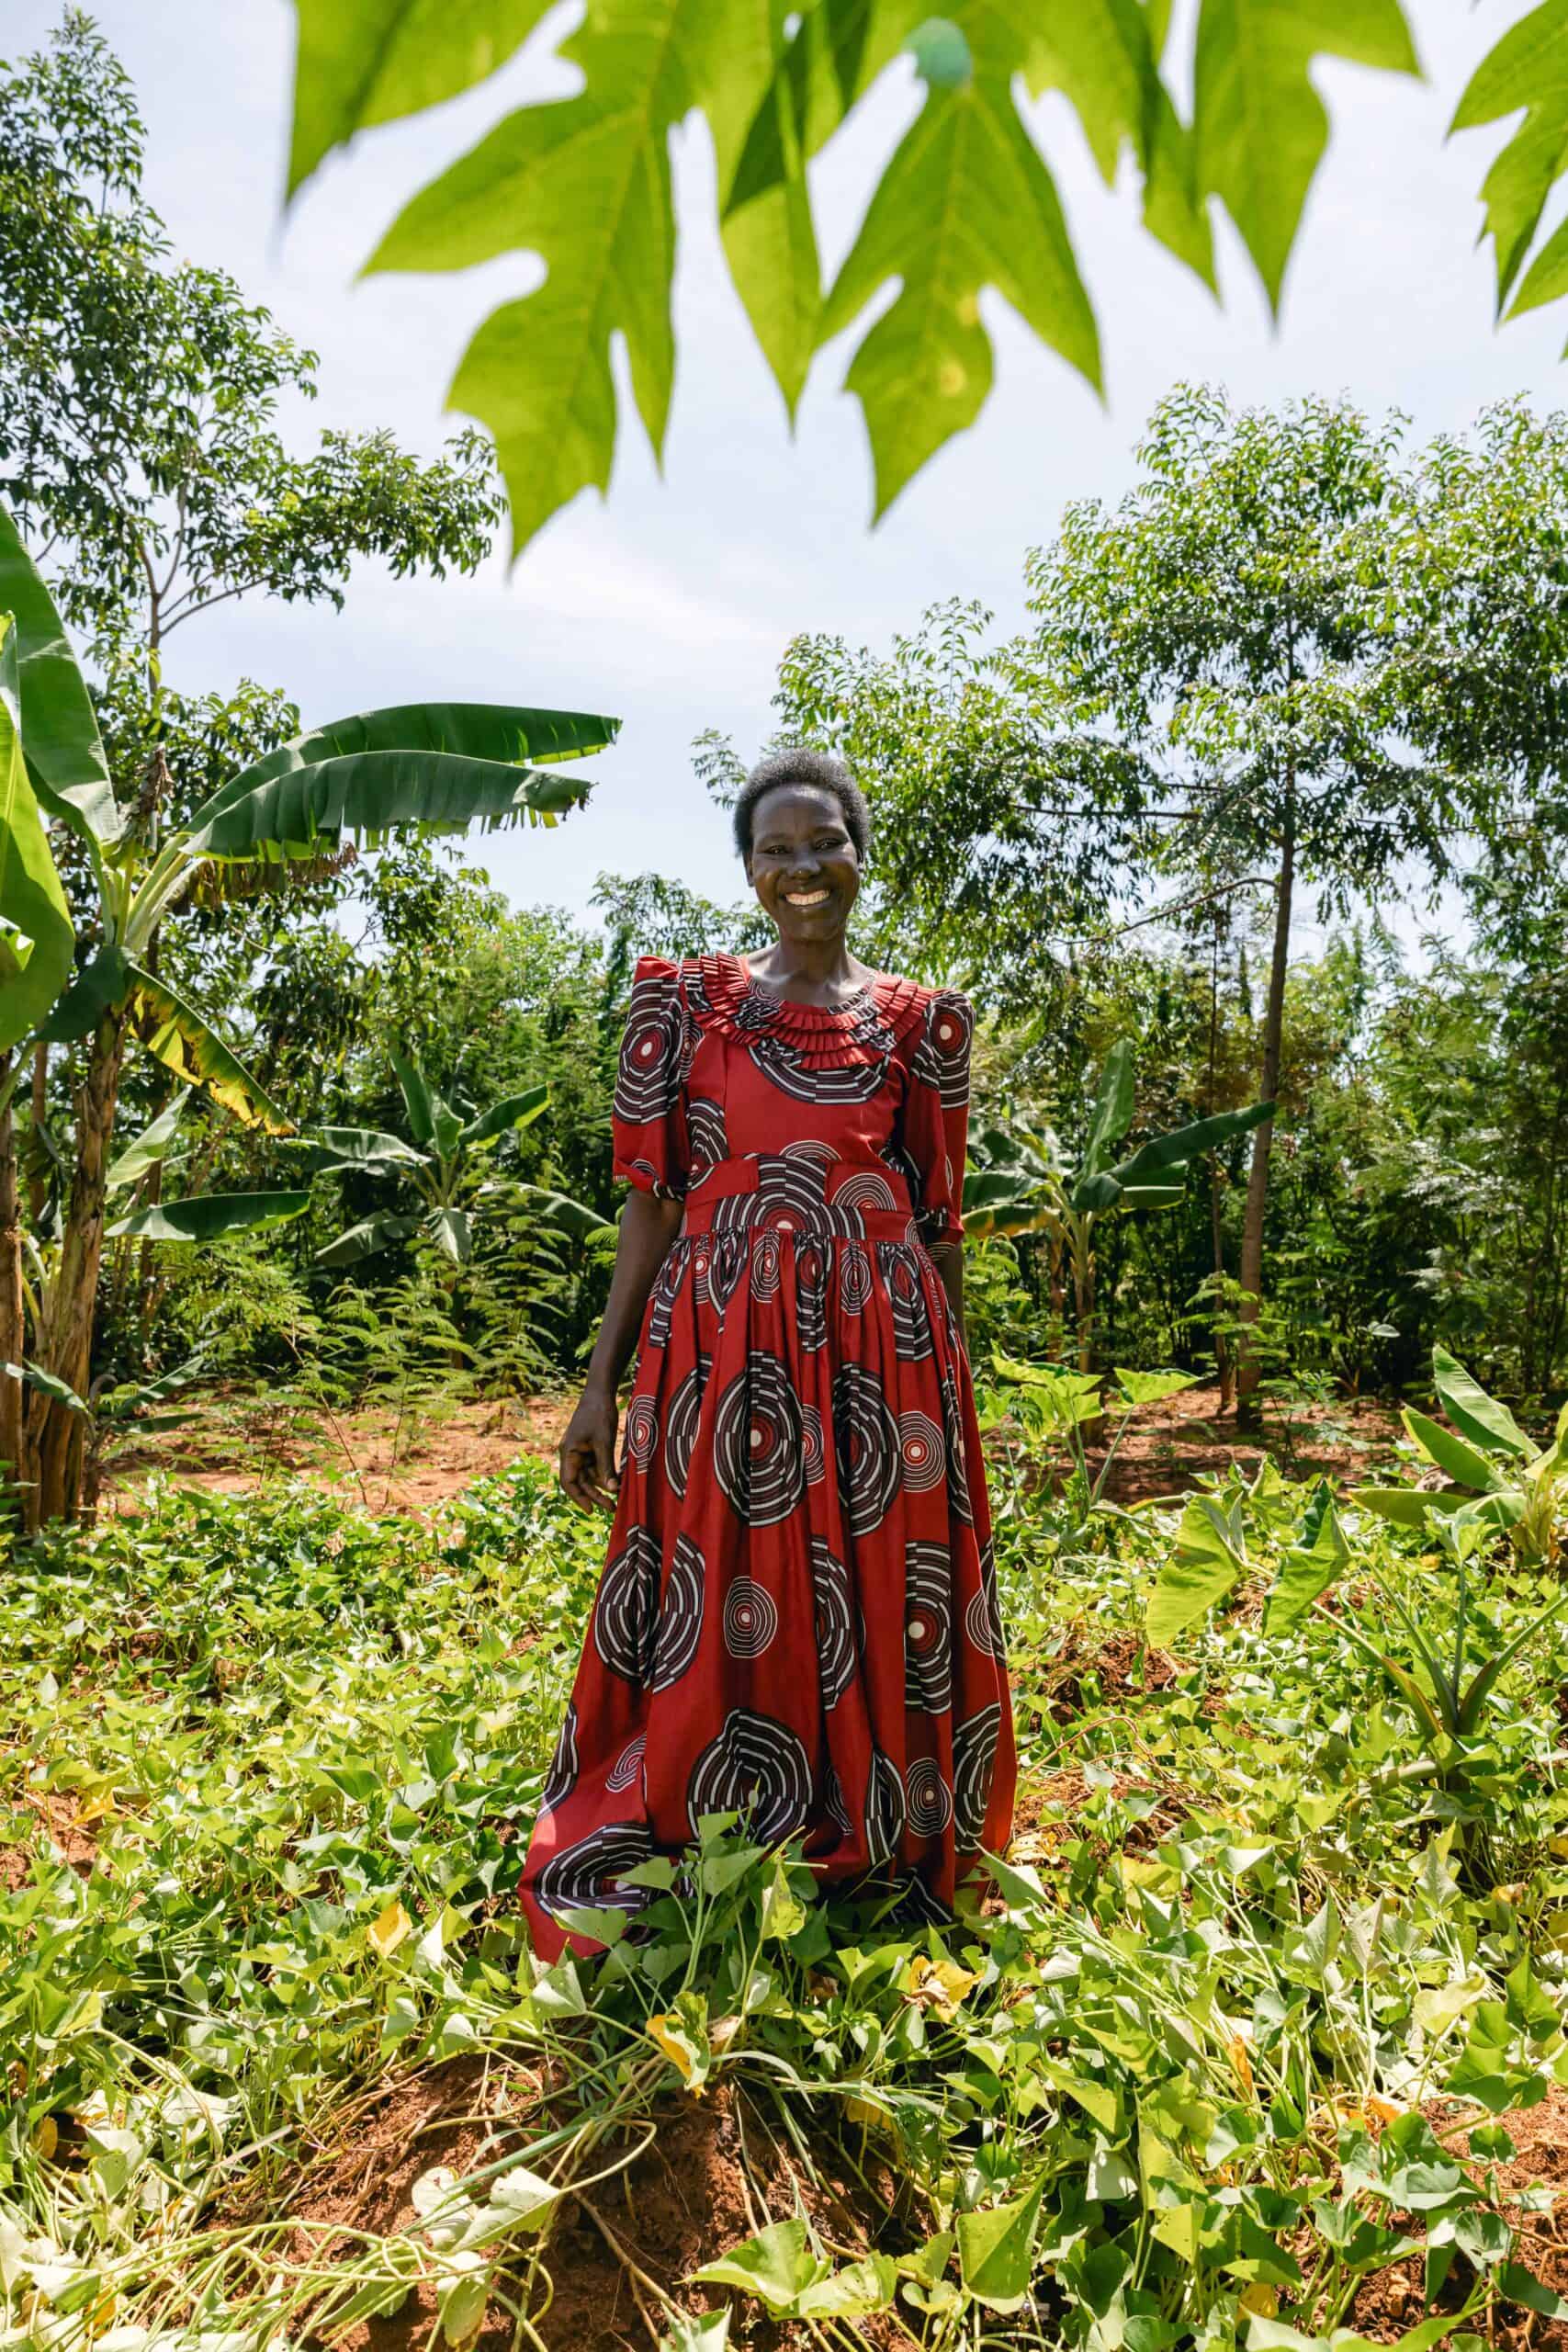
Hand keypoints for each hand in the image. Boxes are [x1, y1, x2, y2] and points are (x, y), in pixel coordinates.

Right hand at [559, 1384, 618, 1512]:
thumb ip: (606, 1467)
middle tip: (612, 1508)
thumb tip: (611, 1490)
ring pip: (590, 1476)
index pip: (568, 1482)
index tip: (591, 1510)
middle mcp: (571, 1454)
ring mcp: (581, 1451)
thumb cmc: (599, 1414)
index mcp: (568, 1452)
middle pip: (581, 1482)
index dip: (578, 1498)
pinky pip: (596, 1467)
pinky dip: (606, 1475)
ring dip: (602, 1487)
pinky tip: (617, 1483)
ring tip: (618, 1499)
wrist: (600, 1393)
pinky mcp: (590, 1448)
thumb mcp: (604, 1442)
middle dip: (595, 1496)